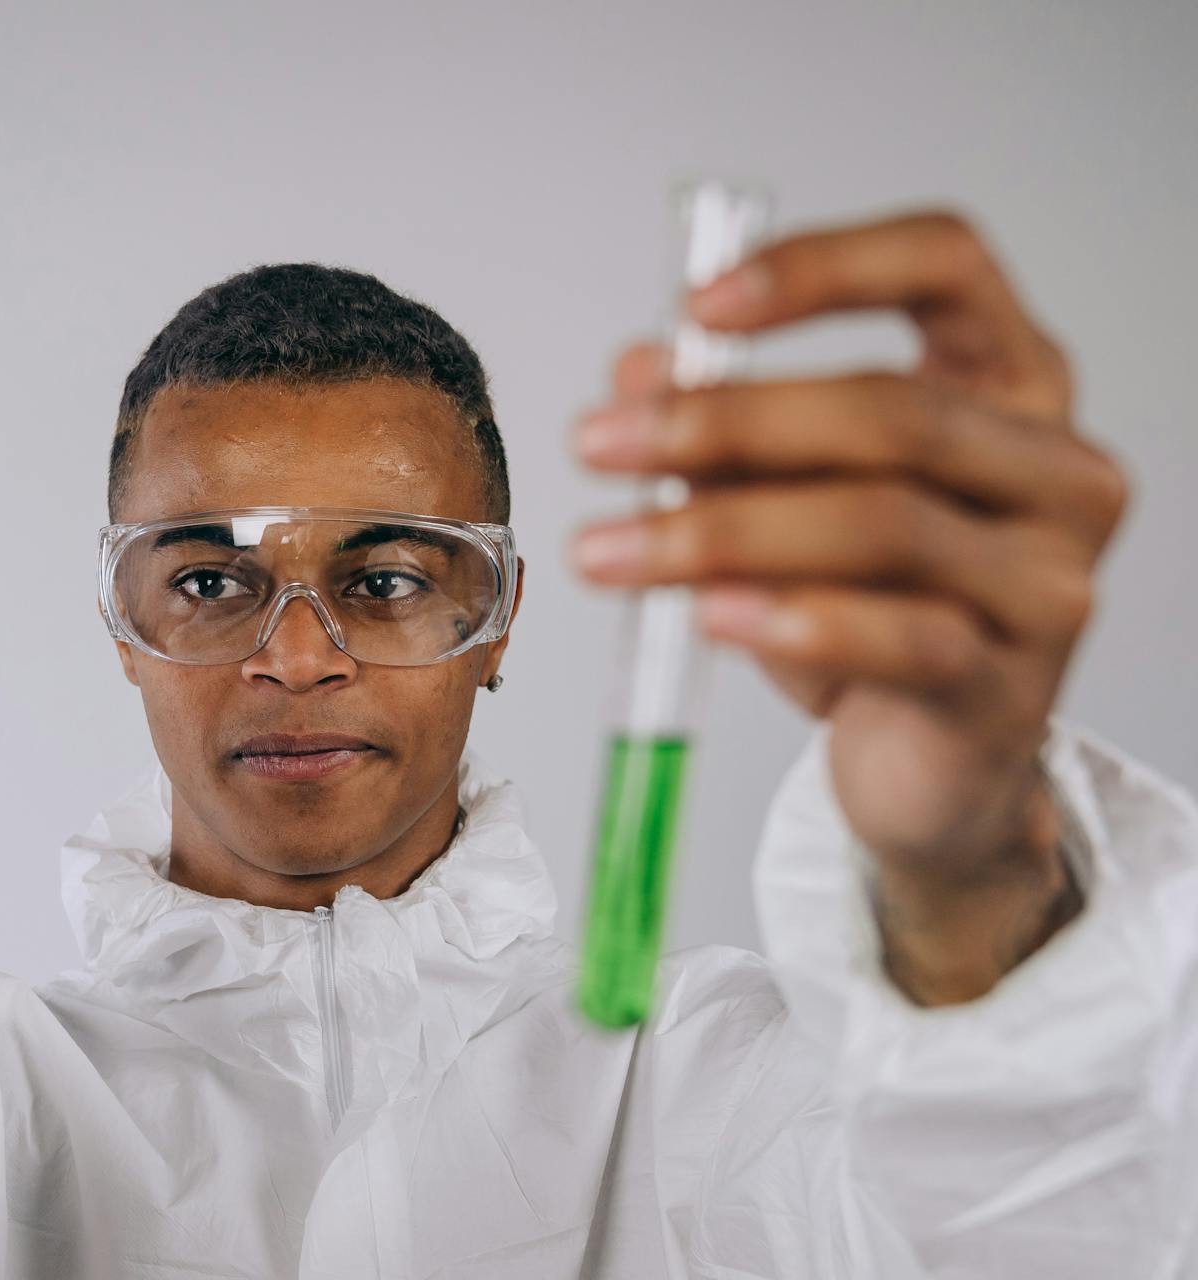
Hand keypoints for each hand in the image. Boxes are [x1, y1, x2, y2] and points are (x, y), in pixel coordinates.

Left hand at [568, 211, 1127, 1003]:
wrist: (925, 768)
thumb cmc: (863, 609)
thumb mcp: (779, 503)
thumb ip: (720, 431)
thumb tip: (637, 370)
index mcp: (1010, 384)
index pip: (947, 264)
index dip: (823, 267)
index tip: (698, 306)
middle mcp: (1055, 470)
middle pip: (893, 411)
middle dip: (724, 422)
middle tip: (598, 443)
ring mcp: (1049, 581)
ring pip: (883, 525)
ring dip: (721, 531)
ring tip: (604, 550)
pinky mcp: (1015, 689)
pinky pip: (905, 639)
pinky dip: (796, 621)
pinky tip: (710, 614)